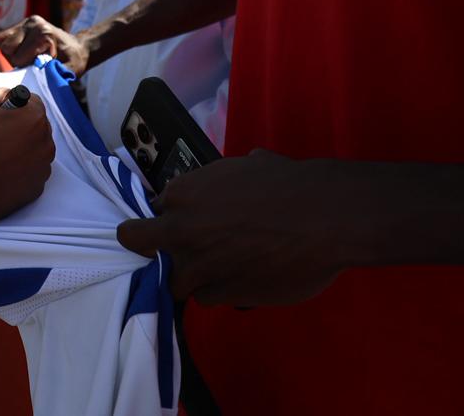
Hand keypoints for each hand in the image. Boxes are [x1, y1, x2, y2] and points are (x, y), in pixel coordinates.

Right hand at [0, 16, 87, 73]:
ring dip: (11, 53)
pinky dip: (8, 47)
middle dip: (16, 60)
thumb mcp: (69, 70)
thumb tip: (38, 81)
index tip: (40, 66)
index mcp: (44, 34)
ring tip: (26, 57)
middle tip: (31, 63)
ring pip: (1, 42)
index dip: (26, 68)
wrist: (78, 47)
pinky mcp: (21, 23)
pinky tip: (21, 51)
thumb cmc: (74, 61)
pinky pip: (1, 37)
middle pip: (6, 49)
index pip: (18, 58)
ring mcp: (26, 21)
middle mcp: (33, 24)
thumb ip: (54, 75)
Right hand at [0, 88, 54, 224]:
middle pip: (36, 127)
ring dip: (20, 148)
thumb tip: (11, 98)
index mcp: (34, 120)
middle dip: (19, 127)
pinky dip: (19, 169)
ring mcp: (41, 170)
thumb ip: (0, 92)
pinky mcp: (34, 190)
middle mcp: (45, 145)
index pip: (33, 103)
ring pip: (35, 149)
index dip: (13, 106)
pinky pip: (31, 171)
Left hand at [117, 151, 360, 305]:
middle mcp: (181, 230)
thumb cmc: (289, 184)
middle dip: (150, 247)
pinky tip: (239, 283)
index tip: (181, 222)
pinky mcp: (222, 294)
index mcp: (182, 193)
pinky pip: (207, 298)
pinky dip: (219, 292)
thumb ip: (226, 179)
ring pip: (175, 280)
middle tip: (170, 251)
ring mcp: (198, 266)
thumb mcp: (248, 167)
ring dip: (192, 276)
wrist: (324, 219)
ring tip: (220, 270)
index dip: (168, 217)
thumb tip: (243, 170)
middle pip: (140, 243)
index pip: (155, 210)